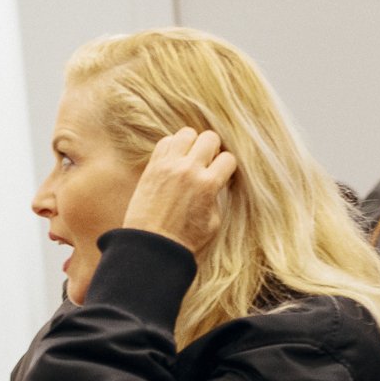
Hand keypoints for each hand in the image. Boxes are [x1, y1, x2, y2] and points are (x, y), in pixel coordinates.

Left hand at [121, 128, 237, 255]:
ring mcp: (168, 166)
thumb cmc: (185, 240)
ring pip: (187, 133)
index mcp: (208, 185)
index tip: (222, 176)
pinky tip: (174, 161)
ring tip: (190, 158)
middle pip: (210, 138)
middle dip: (213, 150)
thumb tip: (217, 180)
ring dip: (192, 143)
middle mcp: (188, 170)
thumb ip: (217, 196)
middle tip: (207, 164)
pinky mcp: (152, 167)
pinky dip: (172, 147)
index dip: (227, 168)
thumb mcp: (214, 221)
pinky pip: (165, 142)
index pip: (228, 158)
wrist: (151, 247)